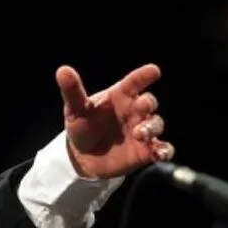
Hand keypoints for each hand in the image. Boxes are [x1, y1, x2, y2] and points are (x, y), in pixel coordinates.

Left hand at [56, 63, 174, 178]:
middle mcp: (134, 111)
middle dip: (148, 104)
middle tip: (142, 108)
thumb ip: (73, 91)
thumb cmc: (82, 126)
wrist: (83, 157)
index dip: (144, 76)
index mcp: (120, 96)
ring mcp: (142, 130)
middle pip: (149, 102)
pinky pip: (163, 149)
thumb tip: (62, 70)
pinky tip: (160, 154)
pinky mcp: (146, 151)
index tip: (153, 71)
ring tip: (139, 133)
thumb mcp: (75, 109)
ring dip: (152, 127)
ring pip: (156, 124)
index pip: (134, 82)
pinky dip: (165, 150)